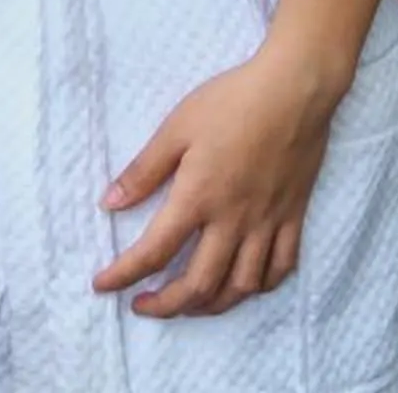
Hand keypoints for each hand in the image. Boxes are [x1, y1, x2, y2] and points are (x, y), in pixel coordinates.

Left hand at [92, 43, 348, 316]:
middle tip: (143, 307)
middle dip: (166, 305)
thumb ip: (144, 171)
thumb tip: (109, 204)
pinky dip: (259, 287)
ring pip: (241, 286)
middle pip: (198, 283)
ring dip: (210, 305)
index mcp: (198, 198)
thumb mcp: (176, 129)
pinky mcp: (293, 218)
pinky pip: (280, 269)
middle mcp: (233, 220)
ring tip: (188, 304)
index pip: (154, 251)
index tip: (102, 285)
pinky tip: (242, 286)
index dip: (124, 274)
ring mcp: (268, 223)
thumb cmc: (231, 102)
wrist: (294, 91)